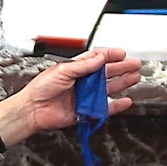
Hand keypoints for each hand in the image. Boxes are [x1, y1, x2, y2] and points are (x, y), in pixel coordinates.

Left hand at [0, 48, 142, 147]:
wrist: (32, 110)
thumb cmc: (39, 90)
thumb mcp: (62, 70)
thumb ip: (83, 65)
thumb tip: (100, 58)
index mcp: (75, 70)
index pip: (96, 59)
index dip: (110, 55)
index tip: (121, 53)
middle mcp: (81, 83)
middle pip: (106, 73)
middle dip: (121, 68)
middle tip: (134, 65)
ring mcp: (84, 97)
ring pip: (107, 89)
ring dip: (122, 83)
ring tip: (134, 78)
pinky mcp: (84, 112)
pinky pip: (103, 109)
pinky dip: (115, 106)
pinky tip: (125, 101)